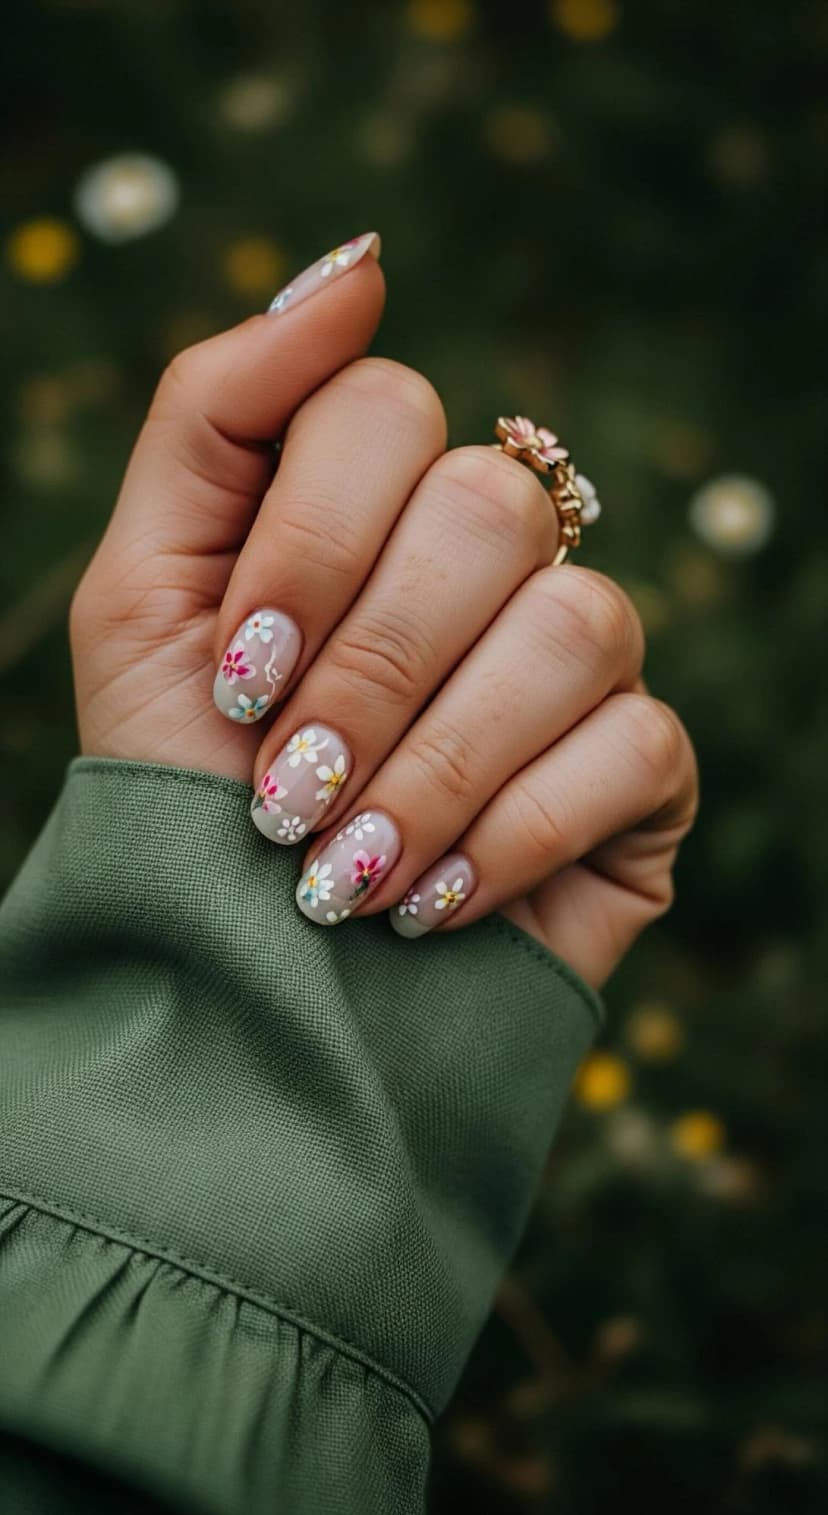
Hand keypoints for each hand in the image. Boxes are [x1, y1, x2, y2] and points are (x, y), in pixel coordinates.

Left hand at [70, 235, 696, 987]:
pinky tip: (426, 903)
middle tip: (283, 790)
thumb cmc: (187, 787)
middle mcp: (490, 558)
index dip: (309, 542)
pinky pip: (633, 744)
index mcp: (370, 501)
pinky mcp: (644, 767)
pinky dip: (507, 836)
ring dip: (431, 765)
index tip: (238, 670)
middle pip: (490, 506)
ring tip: (341, 868)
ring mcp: (578, 657)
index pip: (383, 410)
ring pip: (574, 622)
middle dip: (364, 671)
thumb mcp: (143, 596)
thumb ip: (215, 413)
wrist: (247, 980)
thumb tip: (361, 266)